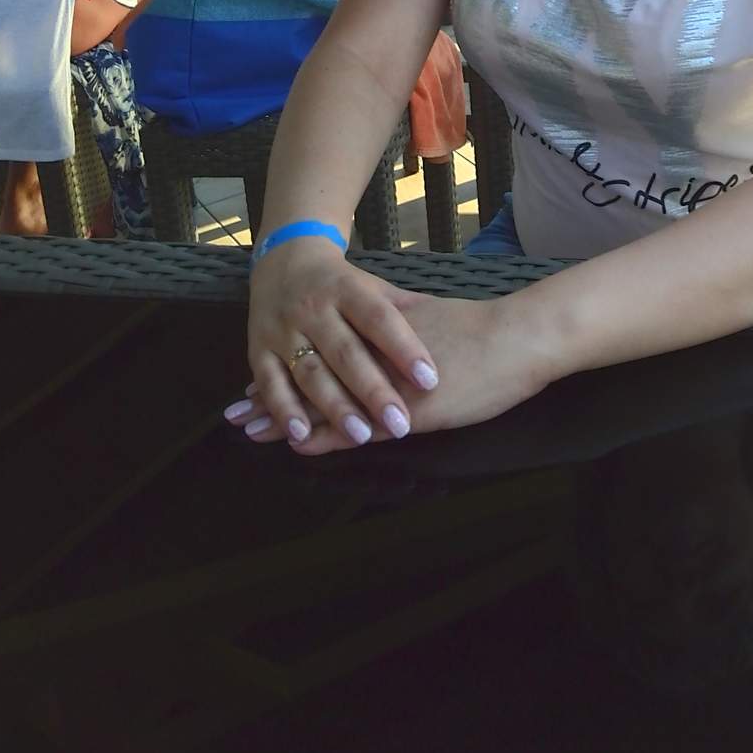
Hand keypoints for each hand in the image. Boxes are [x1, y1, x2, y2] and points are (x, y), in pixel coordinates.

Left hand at [226, 248, 554, 452]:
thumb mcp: (425, 315)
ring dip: (285, 418)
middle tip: (237, 409)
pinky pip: (355, 425)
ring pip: (323, 401)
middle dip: (273, 393)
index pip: (319, 350)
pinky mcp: (404, 410)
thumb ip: (396, 315)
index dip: (288, 363)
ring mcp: (384, 384)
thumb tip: (375, 307)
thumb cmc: (478, 329)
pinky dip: (324, 435)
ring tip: (249, 429)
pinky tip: (298, 445)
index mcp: (375, 332)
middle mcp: (371, 355)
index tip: (256, 377)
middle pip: (310, 375)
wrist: (514, 340)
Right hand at [234, 239, 440, 448]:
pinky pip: (270, 383)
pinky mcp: (257, 350)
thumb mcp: (372, 286)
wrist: (283, 262)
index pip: (380, 318)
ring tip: (361, 434)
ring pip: (310, 371)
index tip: (430, 379)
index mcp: (347, 289)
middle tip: (400, 422)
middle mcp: (313, 308)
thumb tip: (449, 325)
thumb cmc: (341, 284)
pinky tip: (302, 435)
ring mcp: (283, 329)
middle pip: (346, 351)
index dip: (404, 348)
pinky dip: (284, 410)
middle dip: (373, 389)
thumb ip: (403, 309)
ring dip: (333, 406)